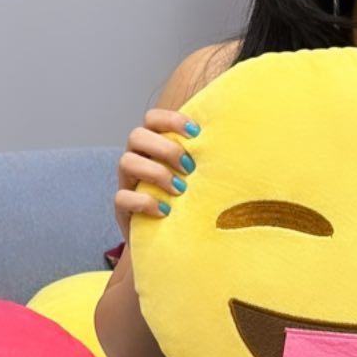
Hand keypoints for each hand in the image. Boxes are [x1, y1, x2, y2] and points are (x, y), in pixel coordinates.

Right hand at [114, 107, 199, 238]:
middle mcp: (138, 158)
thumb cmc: (188, 199)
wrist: (169, 237)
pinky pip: (122, 197)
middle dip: (165, 148)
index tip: (196, 133)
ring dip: (156, 173)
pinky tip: (164, 211)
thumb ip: (205, 158)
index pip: (152, 118)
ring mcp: (128, 182)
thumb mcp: (197, 175)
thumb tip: (235, 143)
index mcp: (154, 145)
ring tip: (179, 189)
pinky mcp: (123, 207)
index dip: (171, 119)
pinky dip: (144, 202)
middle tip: (189, 167)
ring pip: (126, 162)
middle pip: (136, 135)